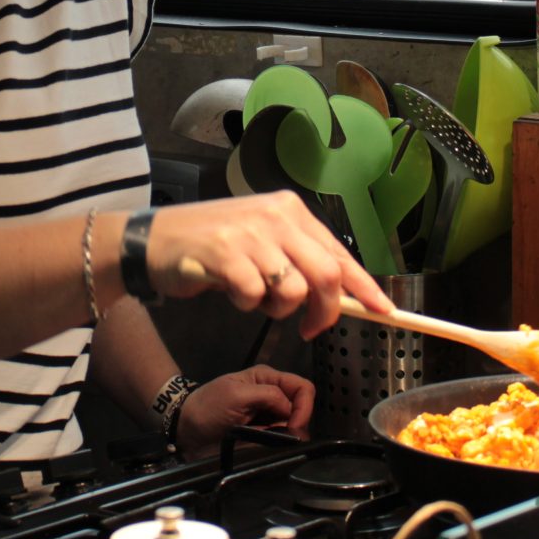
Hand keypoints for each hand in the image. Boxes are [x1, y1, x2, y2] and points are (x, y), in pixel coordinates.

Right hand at [143, 192, 391, 339]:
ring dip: (275, 308)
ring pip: (292, 291)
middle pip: (325, 274)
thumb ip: (299, 262)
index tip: (385, 310)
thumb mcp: (262, 243)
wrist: (153, 240)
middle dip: (324, 311)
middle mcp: (274, 217)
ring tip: (253, 295)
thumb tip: (343, 295)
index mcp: (289, 210)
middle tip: (310, 327)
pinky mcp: (224, 254)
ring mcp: (249, 234)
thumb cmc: (211, 245)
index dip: (364, 287)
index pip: (339, 253)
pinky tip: (230, 290)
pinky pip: (254, 296)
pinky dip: (245, 304)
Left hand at [174, 366, 315, 457]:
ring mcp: (268, 416)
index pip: (303, 387)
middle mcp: (272, 395)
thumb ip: (268, 395)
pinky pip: (281, 439)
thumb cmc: (208, 406)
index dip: (304, 407)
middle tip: (282, 438)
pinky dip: (278, 444)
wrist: (187, 428)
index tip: (293, 426)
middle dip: (296, 424)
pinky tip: (266, 446)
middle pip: (302, 409)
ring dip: (286, 436)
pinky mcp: (263, 434)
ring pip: (293, 426)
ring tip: (269, 442)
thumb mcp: (237, 395)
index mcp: (268, 379)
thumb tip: (291, 411)